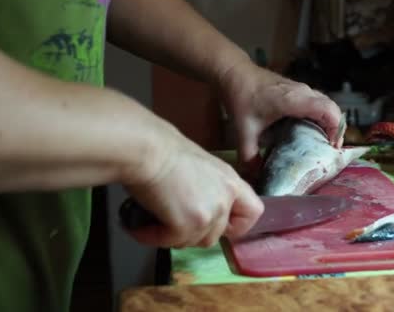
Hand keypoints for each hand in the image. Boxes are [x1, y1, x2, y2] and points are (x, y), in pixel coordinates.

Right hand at [122, 120, 263, 247]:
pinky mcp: (187, 225)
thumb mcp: (199, 167)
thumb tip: (193, 203)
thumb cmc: (164, 150)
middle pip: (216, 235)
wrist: (147, 150)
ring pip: (193, 242)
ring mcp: (209, 214)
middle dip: (192, 233)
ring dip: (172, 236)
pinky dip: (152, 236)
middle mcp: (225, 199)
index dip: (236, 224)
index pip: (253, 212)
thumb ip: (207, 187)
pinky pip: (169, 242)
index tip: (219, 225)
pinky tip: (140, 226)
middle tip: (171, 221)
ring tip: (152, 221)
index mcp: (230, 181)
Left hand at [219, 60, 342, 167]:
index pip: (327, 110)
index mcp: (293, 100)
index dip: (336, 129)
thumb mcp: (243, 130)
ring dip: (330, 123)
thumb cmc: (241, 97)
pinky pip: (318, 102)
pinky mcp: (299, 89)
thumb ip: (249, 156)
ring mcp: (302, 89)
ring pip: (327, 105)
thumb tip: (255, 176)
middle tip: (329, 150)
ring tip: (323, 143)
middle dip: (336, 130)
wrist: (235, 72)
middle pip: (333, 109)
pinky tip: (311, 131)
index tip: (332, 147)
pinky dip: (321, 116)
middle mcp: (303, 92)